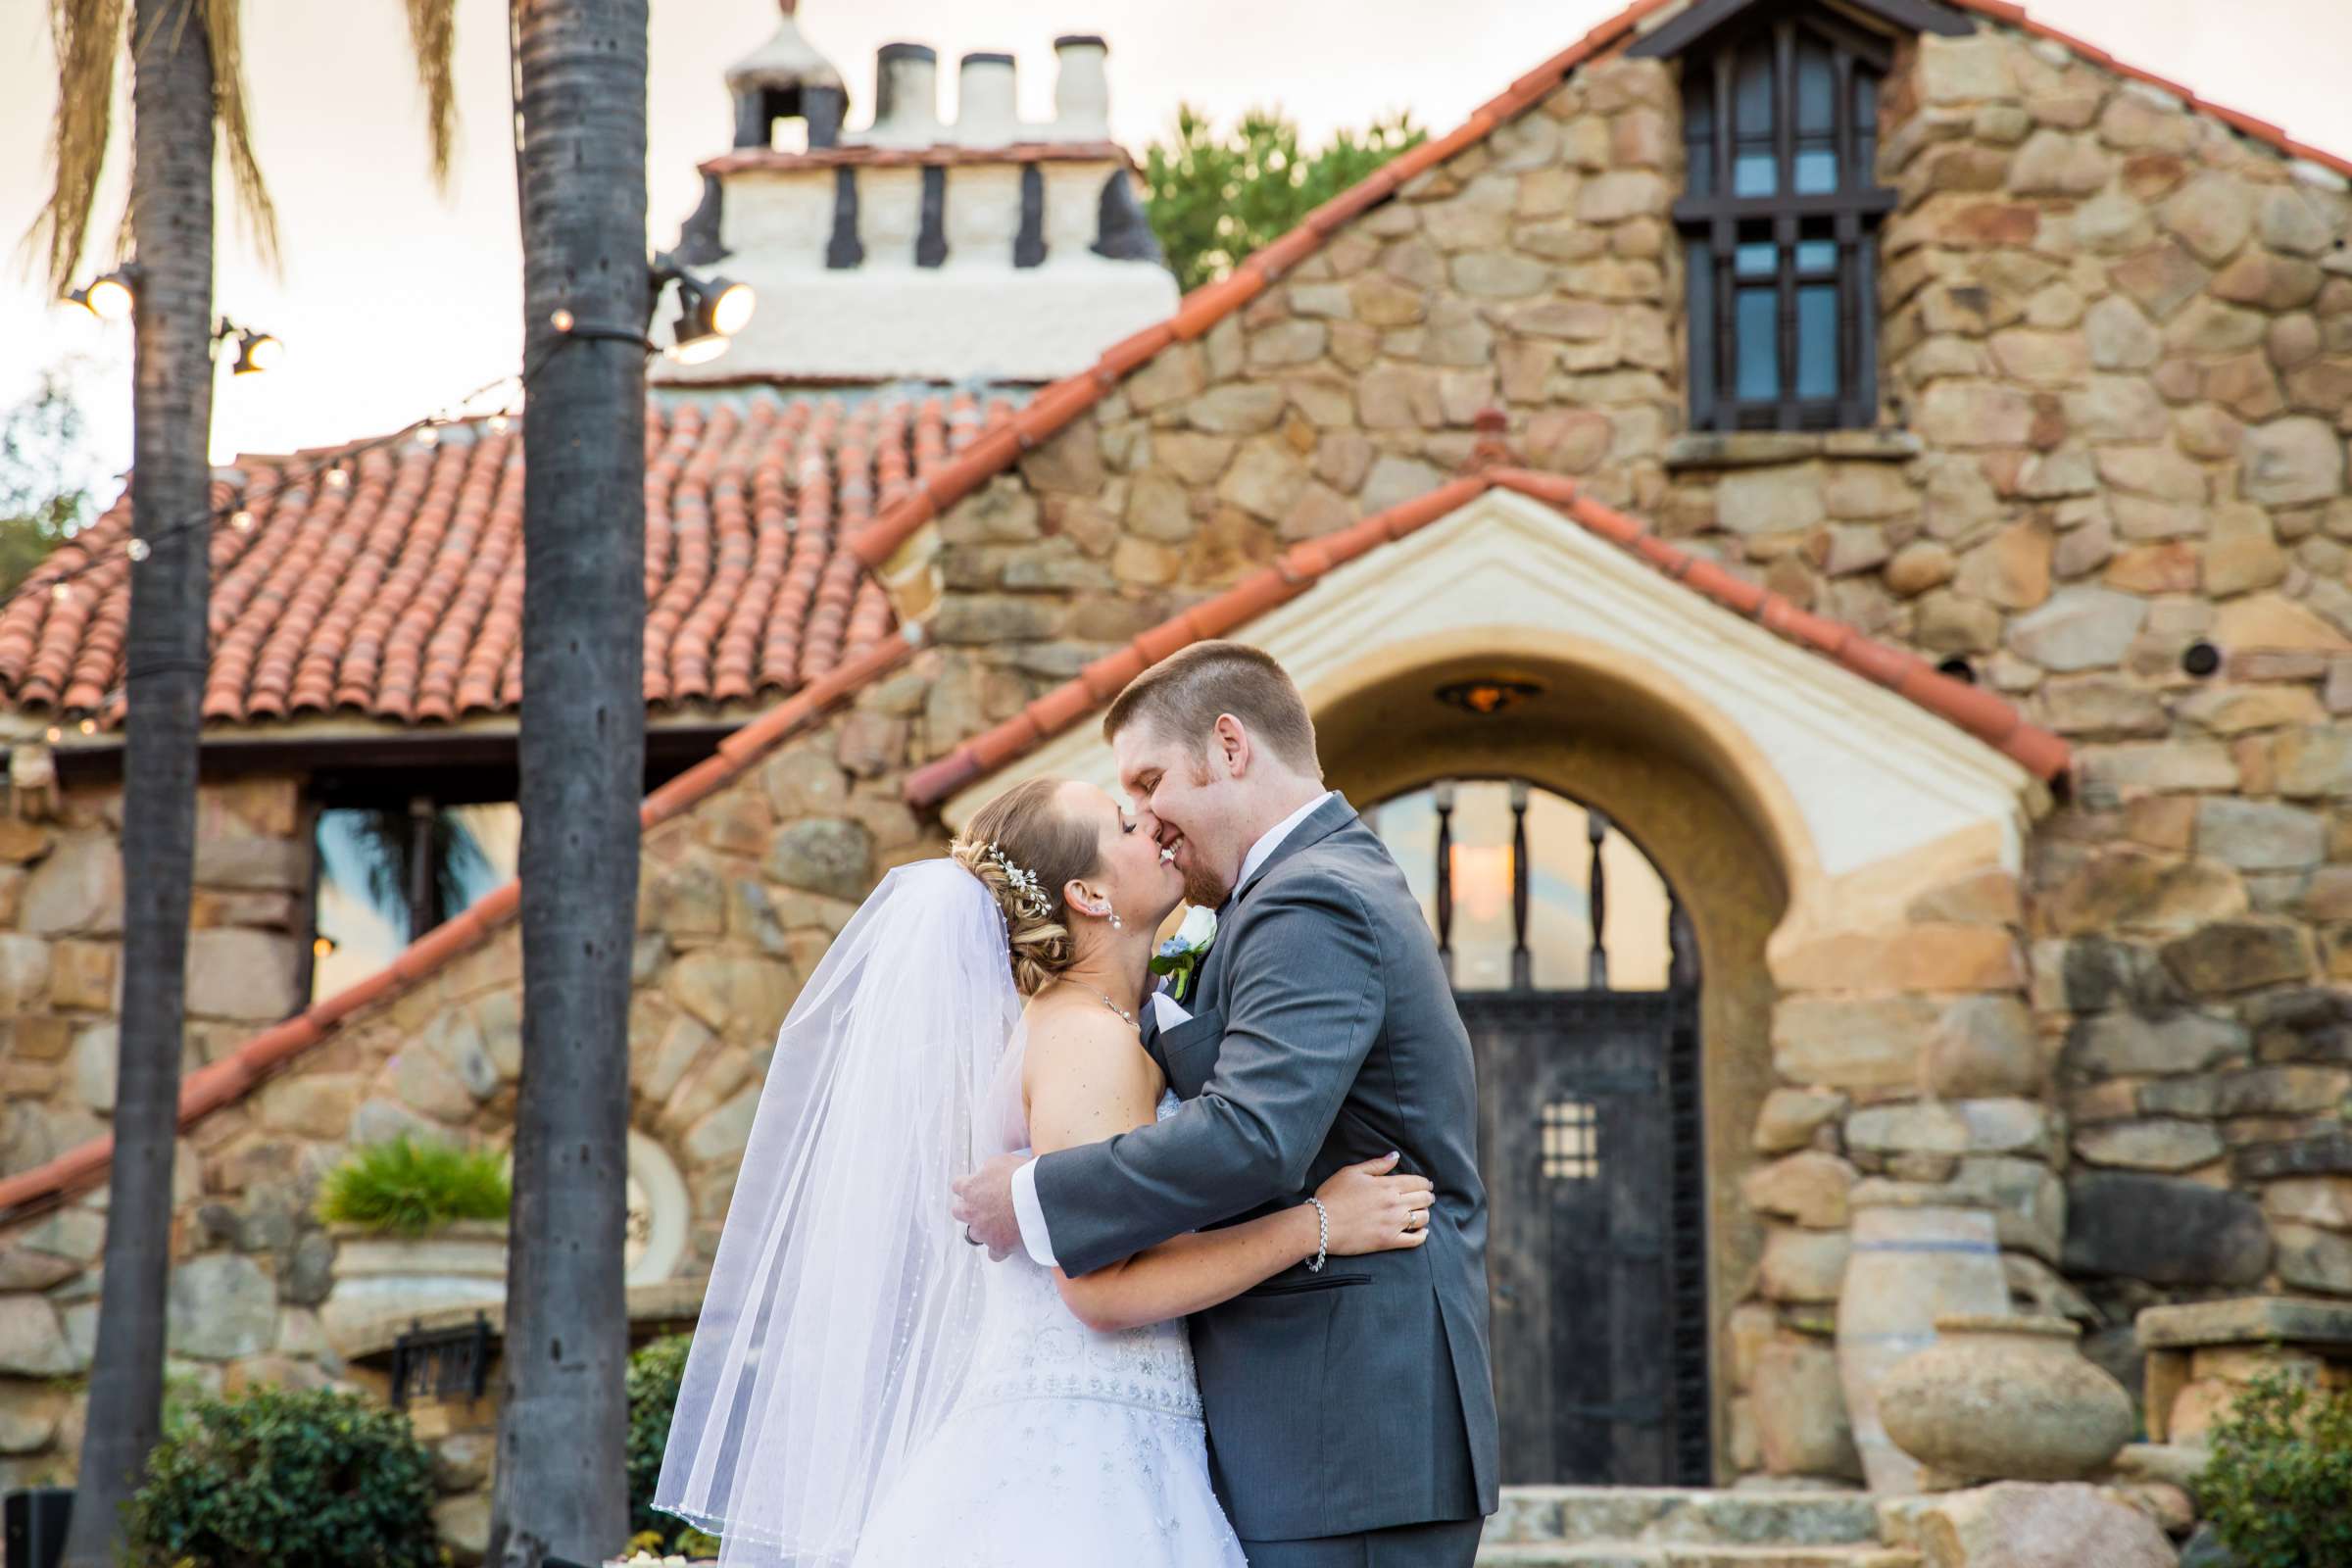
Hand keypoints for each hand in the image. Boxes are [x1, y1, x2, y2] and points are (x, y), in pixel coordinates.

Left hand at [951, 1152, 1026, 1261]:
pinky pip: (994, 1254)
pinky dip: (999, 1249)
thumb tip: (985, 1172)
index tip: (975, 1186)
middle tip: (984, 1205)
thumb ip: (988, 1168)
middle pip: (958, 1212)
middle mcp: (971, 1211)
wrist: (1038, 1198)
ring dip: (982, 1229)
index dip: (967, 1186)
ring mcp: (983, 1231)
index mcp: (971, 1188)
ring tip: (998, 1224)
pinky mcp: (999, 1246)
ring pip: (973, 1234)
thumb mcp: (1001, 1161)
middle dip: (969, 1209)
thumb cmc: (1022, 1176)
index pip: (958, 1186)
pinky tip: (1008, 1243)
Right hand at [1313, 1153, 1434, 1256]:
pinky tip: (1421, 1232)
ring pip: (1422, 1218)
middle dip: (1427, 1197)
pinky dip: (1422, 1235)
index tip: (1426, 1185)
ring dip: (1425, 1214)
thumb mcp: (1352, 1172)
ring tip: (1421, 1213)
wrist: (1320, 1224)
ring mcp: (1393, 1224)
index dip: (1424, 1183)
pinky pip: (1415, 1240)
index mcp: (1387, 1185)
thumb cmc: (1332, 1196)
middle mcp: (1395, 1204)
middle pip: (1423, 1199)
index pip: (1417, 1182)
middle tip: (1427, 1198)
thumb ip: (1377, 1164)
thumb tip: (1395, 1156)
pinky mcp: (1388, 1241)